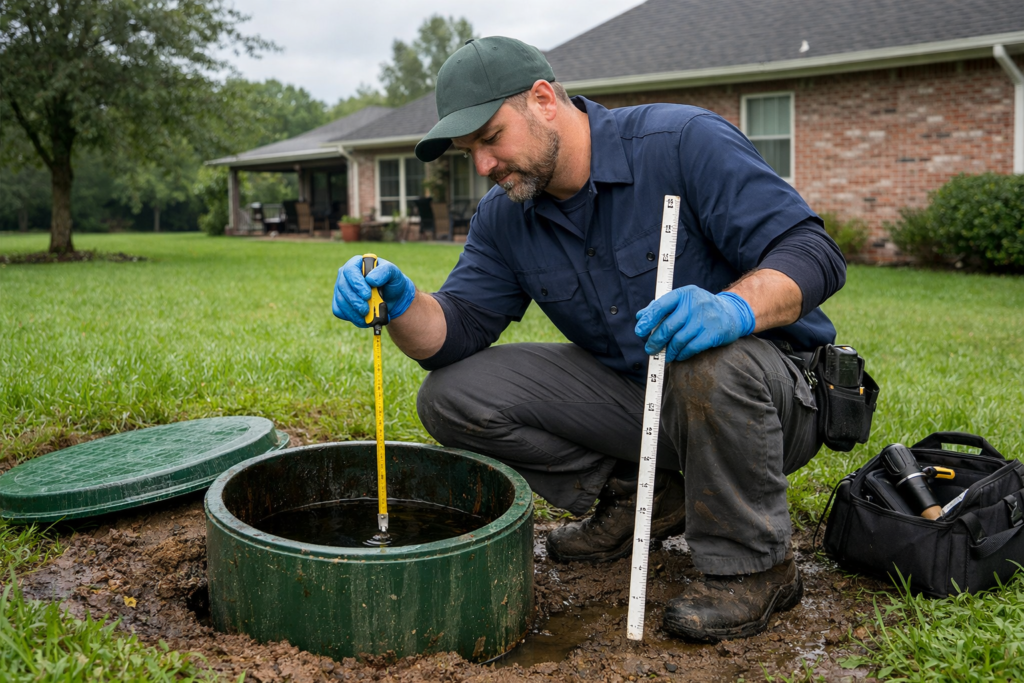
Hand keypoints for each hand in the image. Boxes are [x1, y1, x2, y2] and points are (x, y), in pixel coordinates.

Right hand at [331, 255, 415, 326]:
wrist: (392, 297)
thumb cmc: (391, 281)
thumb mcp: (393, 273)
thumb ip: (384, 272)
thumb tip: (370, 279)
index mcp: (357, 263)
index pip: (350, 271)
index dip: (356, 284)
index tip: (367, 295)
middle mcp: (345, 275)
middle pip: (343, 287)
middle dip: (355, 301)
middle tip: (366, 309)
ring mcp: (341, 289)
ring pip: (340, 300)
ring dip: (353, 311)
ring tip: (367, 316)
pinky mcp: (340, 302)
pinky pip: (339, 310)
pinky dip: (350, 317)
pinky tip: (362, 320)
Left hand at [634, 286, 754, 362]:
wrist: (731, 313)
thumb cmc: (700, 308)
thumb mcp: (682, 301)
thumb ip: (661, 307)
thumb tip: (640, 316)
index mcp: (684, 294)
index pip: (661, 306)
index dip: (648, 320)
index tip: (639, 331)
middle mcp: (694, 304)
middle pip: (668, 327)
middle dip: (656, 341)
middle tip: (650, 349)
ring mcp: (705, 319)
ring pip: (679, 340)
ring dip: (668, 350)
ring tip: (664, 355)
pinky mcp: (713, 333)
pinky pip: (691, 348)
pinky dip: (681, 354)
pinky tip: (677, 356)